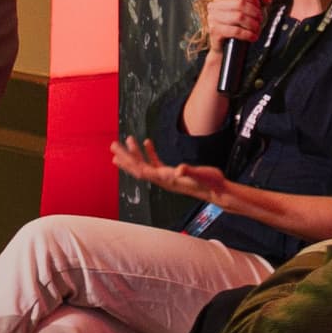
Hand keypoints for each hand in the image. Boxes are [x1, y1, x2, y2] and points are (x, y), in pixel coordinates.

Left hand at [108, 137, 227, 203]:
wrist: (218, 192)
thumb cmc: (211, 183)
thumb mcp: (202, 174)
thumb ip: (190, 171)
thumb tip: (179, 169)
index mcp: (166, 179)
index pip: (142, 170)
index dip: (129, 163)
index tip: (117, 154)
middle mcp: (162, 179)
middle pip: (138, 168)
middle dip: (125, 157)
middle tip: (113, 145)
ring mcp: (165, 177)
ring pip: (144, 165)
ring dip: (134, 154)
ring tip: (125, 141)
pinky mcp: (171, 174)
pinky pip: (155, 163)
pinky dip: (149, 153)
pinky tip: (147, 142)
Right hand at [200, 0, 268, 46]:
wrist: (225, 49)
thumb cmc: (237, 27)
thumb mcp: (248, 13)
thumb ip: (258, 3)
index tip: (259, 5)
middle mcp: (214, 6)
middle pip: (240, 3)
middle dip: (255, 12)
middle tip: (260, 20)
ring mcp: (212, 19)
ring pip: (239, 17)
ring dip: (253, 24)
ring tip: (257, 29)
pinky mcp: (214, 32)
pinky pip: (236, 31)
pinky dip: (248, 34)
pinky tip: (253, 37)